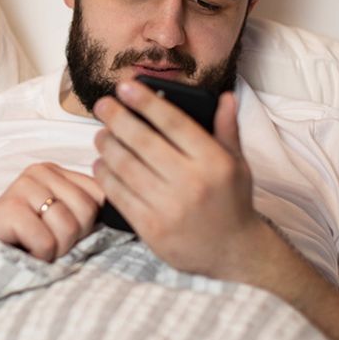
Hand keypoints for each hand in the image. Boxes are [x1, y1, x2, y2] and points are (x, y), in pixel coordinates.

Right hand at [0, 162, 104, 260]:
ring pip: (68, 227)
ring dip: (54, 250)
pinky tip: (21, 250)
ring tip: (33, 246)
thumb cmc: (24, 242)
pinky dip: (38, 257)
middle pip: (86, 211)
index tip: (62, 232)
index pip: (99, 194)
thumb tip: (125, 212)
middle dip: (71, 239)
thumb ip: (86, 210)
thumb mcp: (61, 220)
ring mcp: (22, 186)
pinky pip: (46, 241)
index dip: (88, 224)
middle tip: (46, 242)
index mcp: (56, 170)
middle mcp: (40, 171)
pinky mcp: (9, 208)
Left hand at [91, 81, 269, 279]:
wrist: (231, 253)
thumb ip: (227, 130)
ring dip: (107, 145)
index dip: (146, 102)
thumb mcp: (237, 164)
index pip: (174, 123)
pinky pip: (119, 195)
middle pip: (143, 142)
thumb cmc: (232, 202)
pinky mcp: (151, 228)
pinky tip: (101, 163)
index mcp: (214, 162)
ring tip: (100, 133)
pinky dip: (105, 176)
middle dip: (117, 118)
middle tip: (102, 104)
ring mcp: (169, 207)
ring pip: (126, 167)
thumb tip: (223, 96)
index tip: (125, 86)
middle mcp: (192, 183)